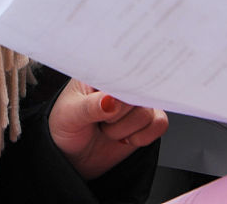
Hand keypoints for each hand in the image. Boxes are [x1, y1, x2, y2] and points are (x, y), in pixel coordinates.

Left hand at [48, 77, 167, 178]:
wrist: (73, 157)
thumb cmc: (66, 127)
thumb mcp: (69, 115)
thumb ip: (90, 107)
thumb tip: (111, 101)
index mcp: (104, 72)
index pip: (124, 69)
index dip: (120, 88)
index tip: (110, 105)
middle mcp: (124, 83)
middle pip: (139, 93)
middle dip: (118, 116)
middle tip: (101, 120)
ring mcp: (138, 101)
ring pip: (149, 113)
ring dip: (125, 129)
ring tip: (107, 129)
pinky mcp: (149, 120)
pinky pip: (160, 124)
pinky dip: (142, 137)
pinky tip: (124, 138)